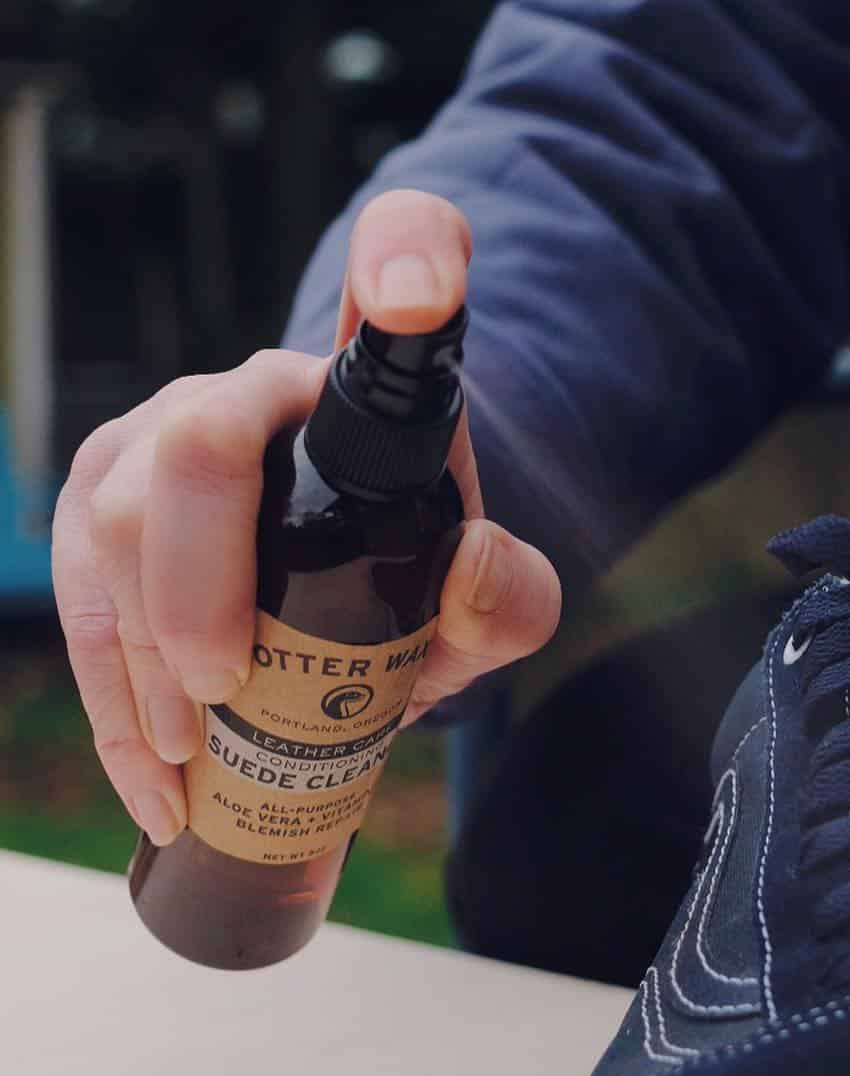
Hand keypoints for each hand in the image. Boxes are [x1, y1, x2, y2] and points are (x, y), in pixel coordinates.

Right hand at [53, 189, 560, 845]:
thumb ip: (509, 596)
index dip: (410, 257)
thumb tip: (467, 562)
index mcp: (353, 393)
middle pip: (190, 454)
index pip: (394, 266)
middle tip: (227, 696)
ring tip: (188, 758)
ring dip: (136, 660)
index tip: (426, 296)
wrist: (360, 608)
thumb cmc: (423, 585)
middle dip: (190, 592)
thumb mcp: (493, 605)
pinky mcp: (97, 513)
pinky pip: (78, 599)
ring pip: (108, 526)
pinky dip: (110, 705)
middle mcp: (243, 395)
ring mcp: (154, 446)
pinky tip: (154, 781)